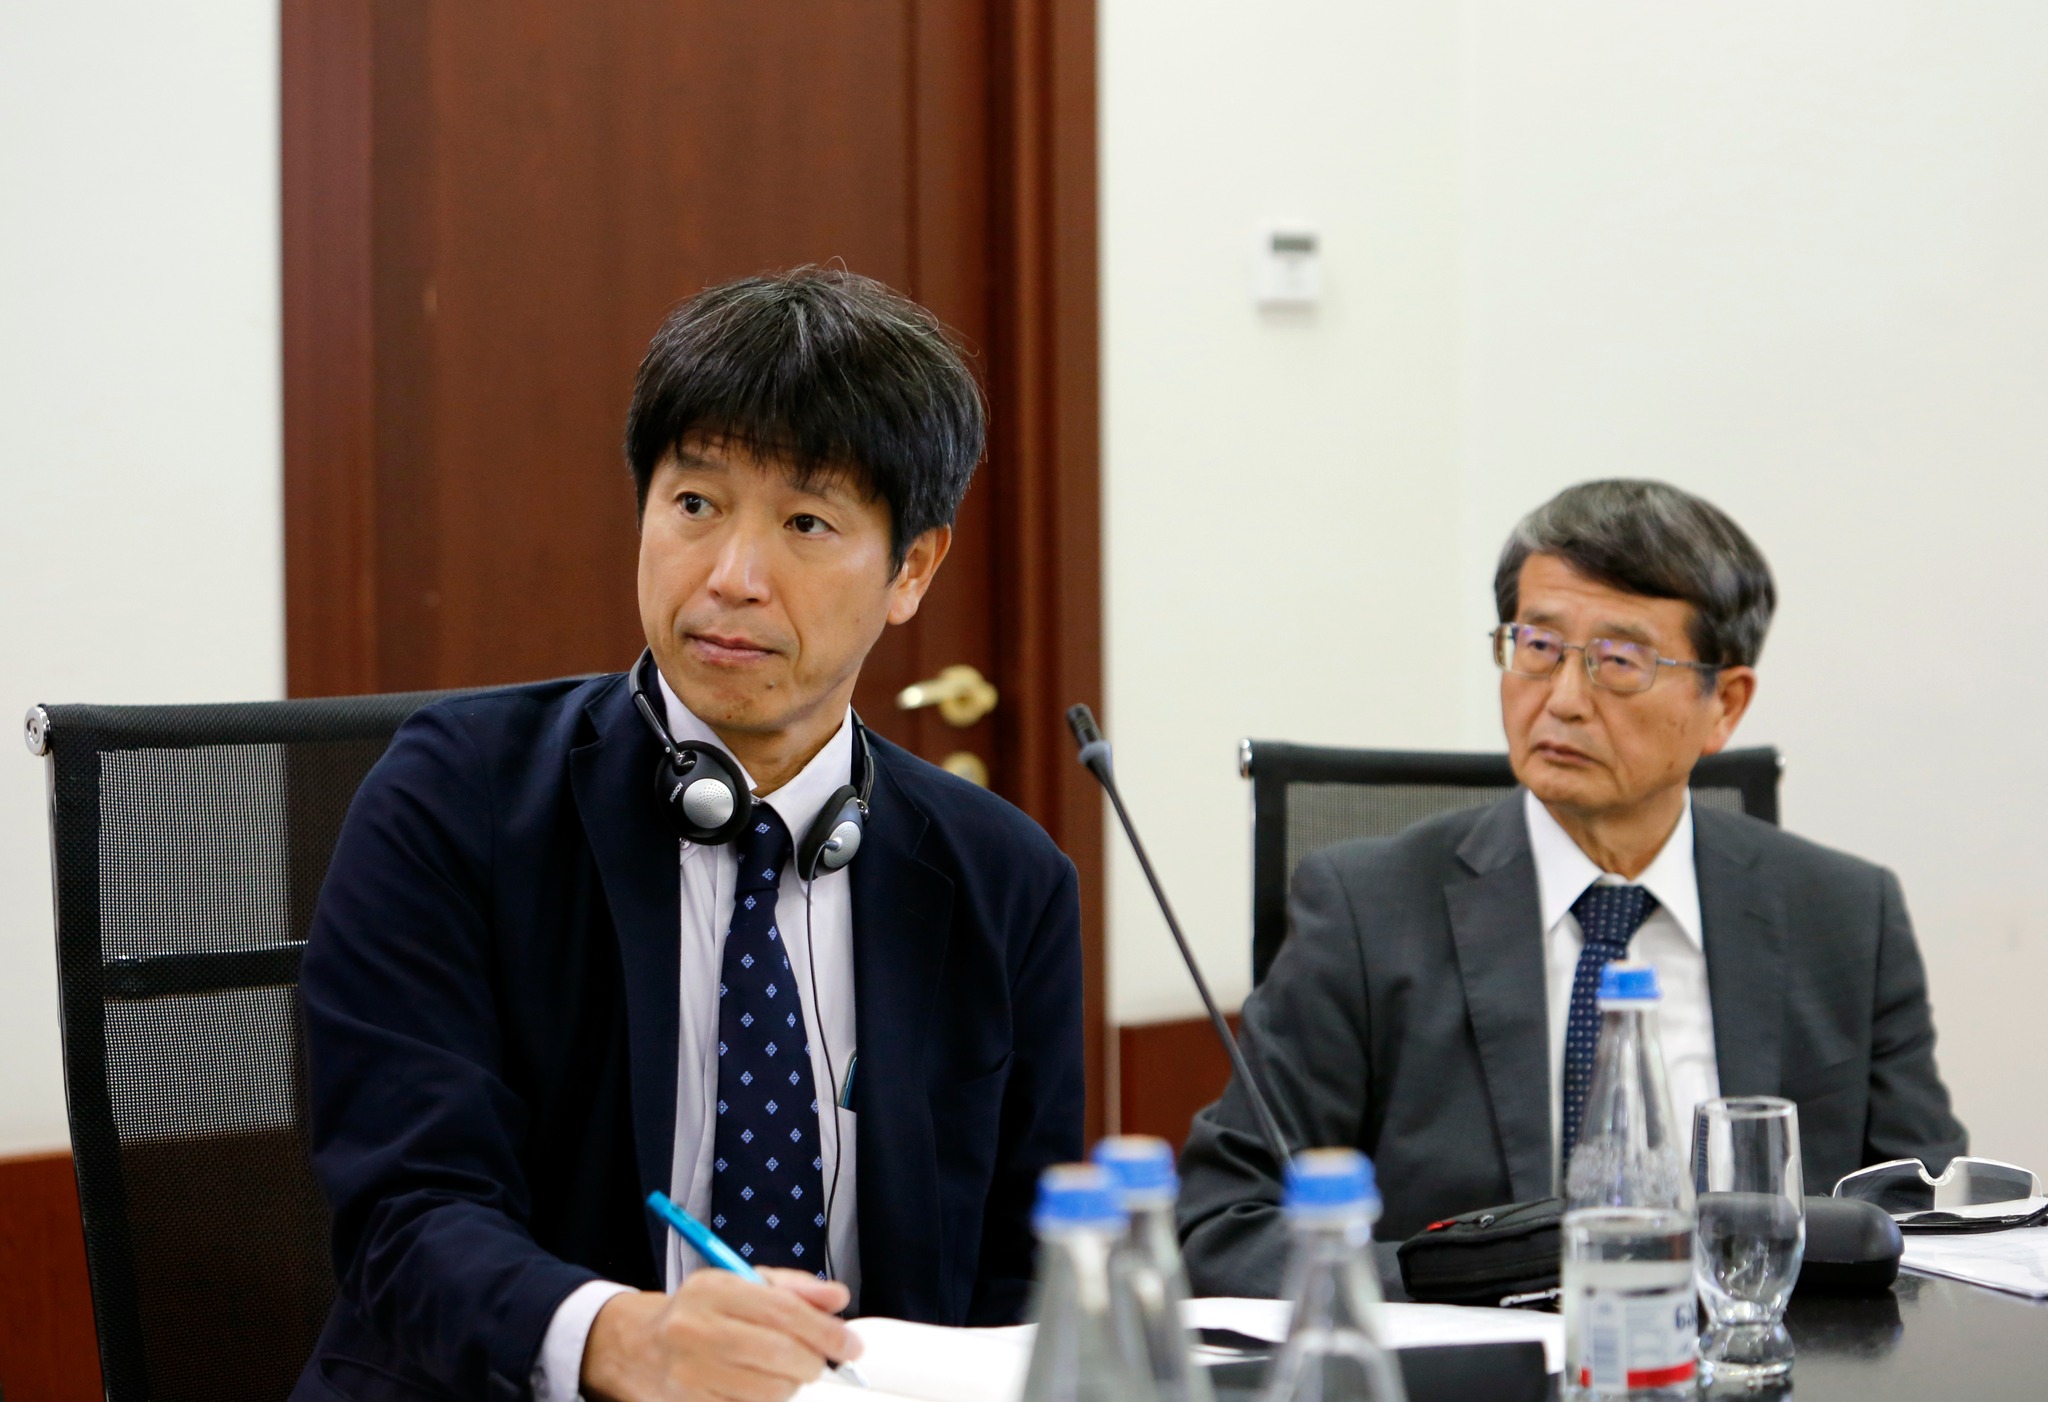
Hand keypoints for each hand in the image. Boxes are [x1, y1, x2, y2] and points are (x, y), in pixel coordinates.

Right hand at [581, 1268, 859, 1401]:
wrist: (639, 1346)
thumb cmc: (701, 1311)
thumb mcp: (742, 1283)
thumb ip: (795, 1289)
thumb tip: (838, 1299)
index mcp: (713, 1290)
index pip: (783, 1311)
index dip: (826, 1331)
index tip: (852, 1345)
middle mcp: (695, 1330)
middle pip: (779, 1354)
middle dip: (813, 1362)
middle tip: (820, 1361)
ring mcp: (688, 1374)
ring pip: (769, 1391)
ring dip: (790, 1384)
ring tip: (781, 1370)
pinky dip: (766, 1400)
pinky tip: (757, 1385)